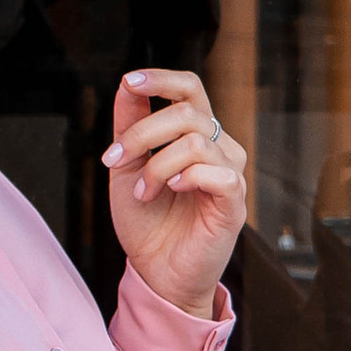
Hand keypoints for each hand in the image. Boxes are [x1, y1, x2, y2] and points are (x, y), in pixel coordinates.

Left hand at [102, 65, 244, 316]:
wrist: (155, 271)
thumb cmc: (146, 221)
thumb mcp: (127, 167)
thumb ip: (128, 126)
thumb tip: (126, 84)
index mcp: (195, 134)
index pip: (191, 89)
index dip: (163, 79)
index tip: (129, 82)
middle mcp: (219, 147)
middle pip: (186, 112)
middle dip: (142, 134)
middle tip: (115, 160)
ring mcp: (230, 173)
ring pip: (195, 142)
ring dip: (156, 166)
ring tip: (143, 193)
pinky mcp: (234, 203)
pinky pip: (217, 173)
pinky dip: (186, 177)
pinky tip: (172, 191)